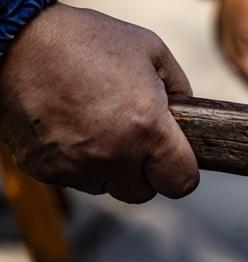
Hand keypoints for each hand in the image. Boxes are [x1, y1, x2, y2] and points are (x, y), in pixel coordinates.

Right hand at [0, 3, 198, 202]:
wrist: (15, 38)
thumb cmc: (84, 40)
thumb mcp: (149, 50)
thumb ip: (178, 88)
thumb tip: (187, 114)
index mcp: (146, 129)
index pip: (181, 183)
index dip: (180, 172)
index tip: (173, 160)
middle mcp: (113, 156)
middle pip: (143, 193)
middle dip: (143, 172)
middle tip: (132, 140)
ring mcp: (76, 167)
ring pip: (106, 187)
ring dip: (108, 168)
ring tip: (96, 126)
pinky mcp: (45, 170)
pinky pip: (72, 180)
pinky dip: (75, 163)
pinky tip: (70, 129)